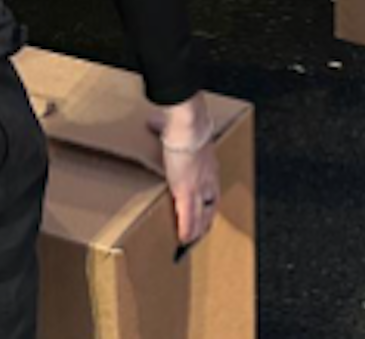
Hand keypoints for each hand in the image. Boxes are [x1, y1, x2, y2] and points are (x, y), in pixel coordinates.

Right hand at [149, 94, 220, 245]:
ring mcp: (199, 187)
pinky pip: (189, 217)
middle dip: (207, 219)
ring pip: (202, 215)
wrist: (187, 125)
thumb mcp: (175, 128)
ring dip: (197, 229)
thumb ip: (164, 127)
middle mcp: (208, 178)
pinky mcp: (187, 193)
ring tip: (190, 241)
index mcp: (206, 163)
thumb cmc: (184, 122)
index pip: (211, 187)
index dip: (208, 199)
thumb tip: (152, 121)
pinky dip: (187, 230)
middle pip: (211, 205)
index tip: (205, 207)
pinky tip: (183, 241)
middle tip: (201, 231)